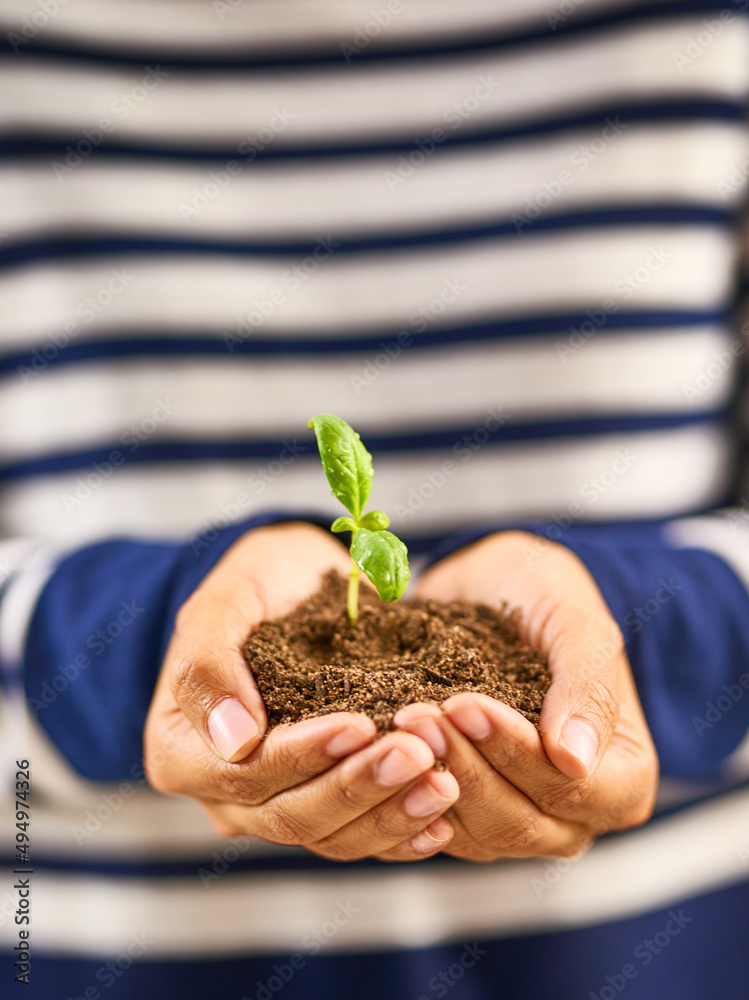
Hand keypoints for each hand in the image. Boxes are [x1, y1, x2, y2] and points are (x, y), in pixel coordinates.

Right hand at [145, 522, 458, 860]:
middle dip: (360, 787)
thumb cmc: (256, 584)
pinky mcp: (324, 804)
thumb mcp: (224, 602)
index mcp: (182, 751)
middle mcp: (225, 793)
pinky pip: (361, 836)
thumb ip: (208, 664)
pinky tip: (443, 817)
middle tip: (420, 754)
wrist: (296, 583)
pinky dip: (402, 831)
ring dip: (391, 814)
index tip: (359, 724)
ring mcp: (276, 805)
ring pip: (333, 836)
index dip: (305, 755)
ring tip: (444, 783)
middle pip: (293, 815)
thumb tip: (234, 740)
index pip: (247, 773)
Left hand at [393, 531, 657, 860]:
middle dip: (466, 767)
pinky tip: (386, 752)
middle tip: (417, 713)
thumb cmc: (542, 593)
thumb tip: (576, 760)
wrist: (488, 584)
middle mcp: (578, 812)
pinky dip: (410, 793)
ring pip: (475, 833)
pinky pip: (437, 827)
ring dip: (432, 778)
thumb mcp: (572, 621)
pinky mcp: (469, 814)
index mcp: (624, 774)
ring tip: (402, 719)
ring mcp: (522, 819)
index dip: (517, 754)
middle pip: (520, 822)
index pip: (572, 790)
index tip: (464, 704)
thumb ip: (586, 686)